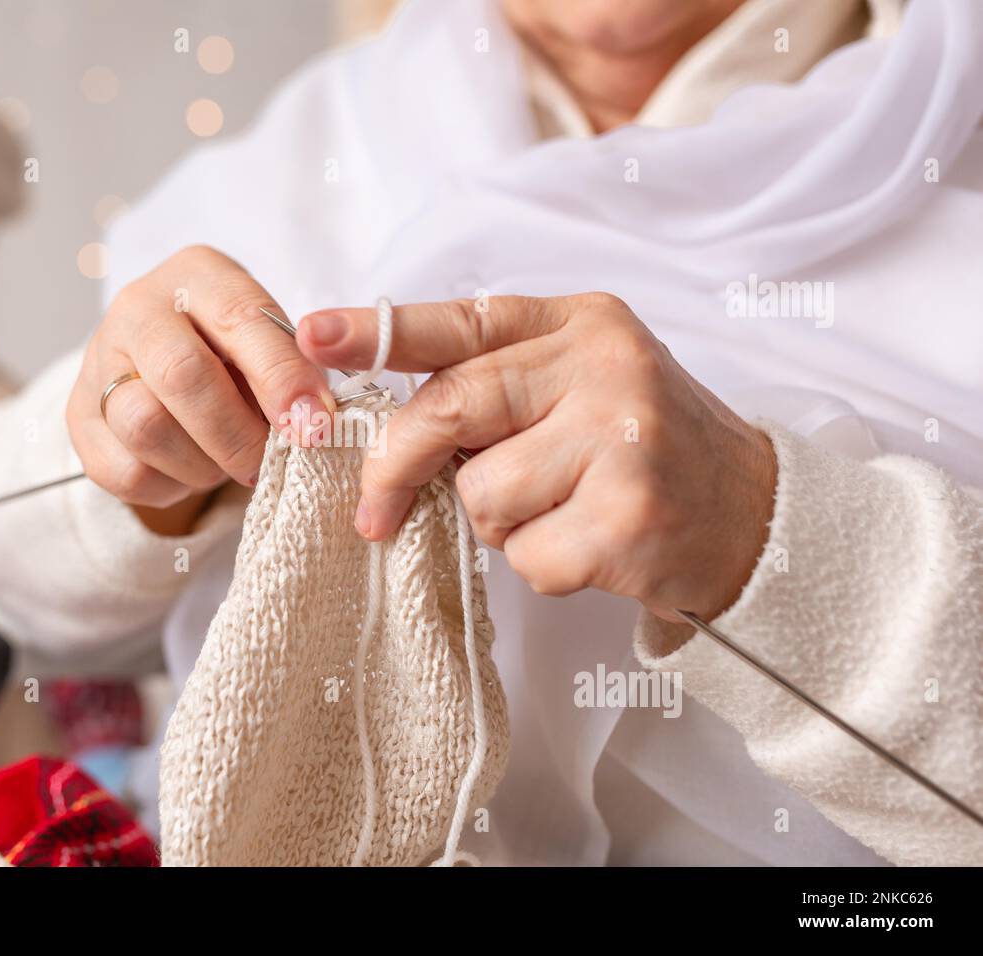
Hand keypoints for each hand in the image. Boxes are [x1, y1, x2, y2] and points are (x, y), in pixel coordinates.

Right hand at [67, 245, 335, 526]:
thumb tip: (311, 421)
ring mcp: (98, 361)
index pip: (239, 318)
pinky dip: (171, 485)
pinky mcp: (79, 419)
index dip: (281, 378)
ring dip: (202, 463)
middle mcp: (138, 307)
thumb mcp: (274, 345)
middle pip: (181, 374)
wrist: (172, 372)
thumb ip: (294, 371)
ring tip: (228, 462)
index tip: (313, 425)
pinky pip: (126, 471)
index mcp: (198, 275)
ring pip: (146, 427)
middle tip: (270, 462)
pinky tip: (191, 470)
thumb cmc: (239, 356)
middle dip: (237, 434)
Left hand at [297, 293, 776, 620]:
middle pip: (451, 408)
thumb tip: (393, 423)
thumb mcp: (587, 384)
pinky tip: (595, 547)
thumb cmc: (648, 448)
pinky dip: (543, 566)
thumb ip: (504, 385)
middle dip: (398, 465)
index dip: (378, 331)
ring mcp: (622, 440)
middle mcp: (604, 368)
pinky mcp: (629, 517)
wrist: (757, 514)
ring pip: (481, 495)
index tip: (309, 337)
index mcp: (583, 324)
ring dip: (502, 524)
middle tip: (373, 510)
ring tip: (565, 512)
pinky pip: (526, 557)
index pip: (463, 322)